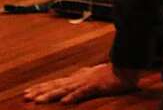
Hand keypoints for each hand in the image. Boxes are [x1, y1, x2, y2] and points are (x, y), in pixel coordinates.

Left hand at [23, 63, 139, 103]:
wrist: (129, 67)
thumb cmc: (113, 71)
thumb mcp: (96, 72)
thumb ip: (85, 73)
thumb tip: (77, 73)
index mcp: (79, 77)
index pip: (57, 82)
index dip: (43, 87)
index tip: (29, 91)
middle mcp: (80, 78)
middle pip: (57, 85)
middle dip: (41, 91)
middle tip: (26, 96)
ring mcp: (88, 82)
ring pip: (66, 89)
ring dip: (52, 95)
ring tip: (38, 101)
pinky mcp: (97, 86)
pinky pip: (83, 92)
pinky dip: (73, 97)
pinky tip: (64, 102)